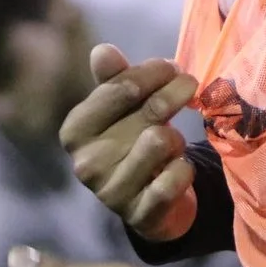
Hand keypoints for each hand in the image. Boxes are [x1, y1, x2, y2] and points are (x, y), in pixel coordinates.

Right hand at [60, 44, 201, 242]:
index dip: (153, 72)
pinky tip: (179, 169)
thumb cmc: (134, 142)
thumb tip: (102, 50)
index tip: (172, 66)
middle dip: (176, 94)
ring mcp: (111, 192)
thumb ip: (114, 79)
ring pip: (162, 142)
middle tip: (189, 86)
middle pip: (149, 111)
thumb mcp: (122, 109)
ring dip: (177, 138)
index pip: (121, 87)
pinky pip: (175, 178)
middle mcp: (86, 163)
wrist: (150, 203)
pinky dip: (185, 169)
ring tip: (173, 143)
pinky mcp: (140, 215)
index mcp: (76, 130)